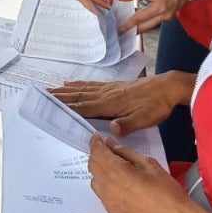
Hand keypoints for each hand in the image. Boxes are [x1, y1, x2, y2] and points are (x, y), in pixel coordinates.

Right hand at [51, 72, 193, 135]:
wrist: (168, 87)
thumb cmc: (157, 105)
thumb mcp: (146, 119)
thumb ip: (128, 124)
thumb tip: (112, 129)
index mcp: (111, 104)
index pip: (85, 106)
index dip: (67, 106)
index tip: (50, 104)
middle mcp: (106, 94)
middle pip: (79, 96)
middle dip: (60, 96)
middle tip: (43, 95)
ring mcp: (109, 88)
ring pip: (83, 89)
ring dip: (66, 90)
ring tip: (51, 89)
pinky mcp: (114, 85)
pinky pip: (91, 84)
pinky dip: (78, 84)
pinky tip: (71, 83)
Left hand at [87, 134, 211, 212]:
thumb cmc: (166, 191)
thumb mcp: (149, 164)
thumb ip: (126, 152)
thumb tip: (111, 145)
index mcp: (116, 172)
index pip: (96, 152)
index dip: (95, 142)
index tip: (98, 138)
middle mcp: (107, 188)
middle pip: (92, 166)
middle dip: (97, 155)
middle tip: (108, 151)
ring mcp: (109, 203)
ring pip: (95, 182)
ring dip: (100, 172)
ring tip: (115, 168)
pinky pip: (102, 196)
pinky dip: (106, 187)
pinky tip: (120, 186)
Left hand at [115, 0, 192, 33]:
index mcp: (159, 9)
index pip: (139, 19)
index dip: (127, 25)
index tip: (119, 30)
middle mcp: (164, 16)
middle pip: (144, 26)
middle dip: (132, 31)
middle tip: (120, 33)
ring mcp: (167, 17)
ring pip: (149, 25)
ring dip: (138, 26)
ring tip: (126, 27)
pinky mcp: (167, 16)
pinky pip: (154, 21)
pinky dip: (145, 21)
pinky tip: (137, 18)